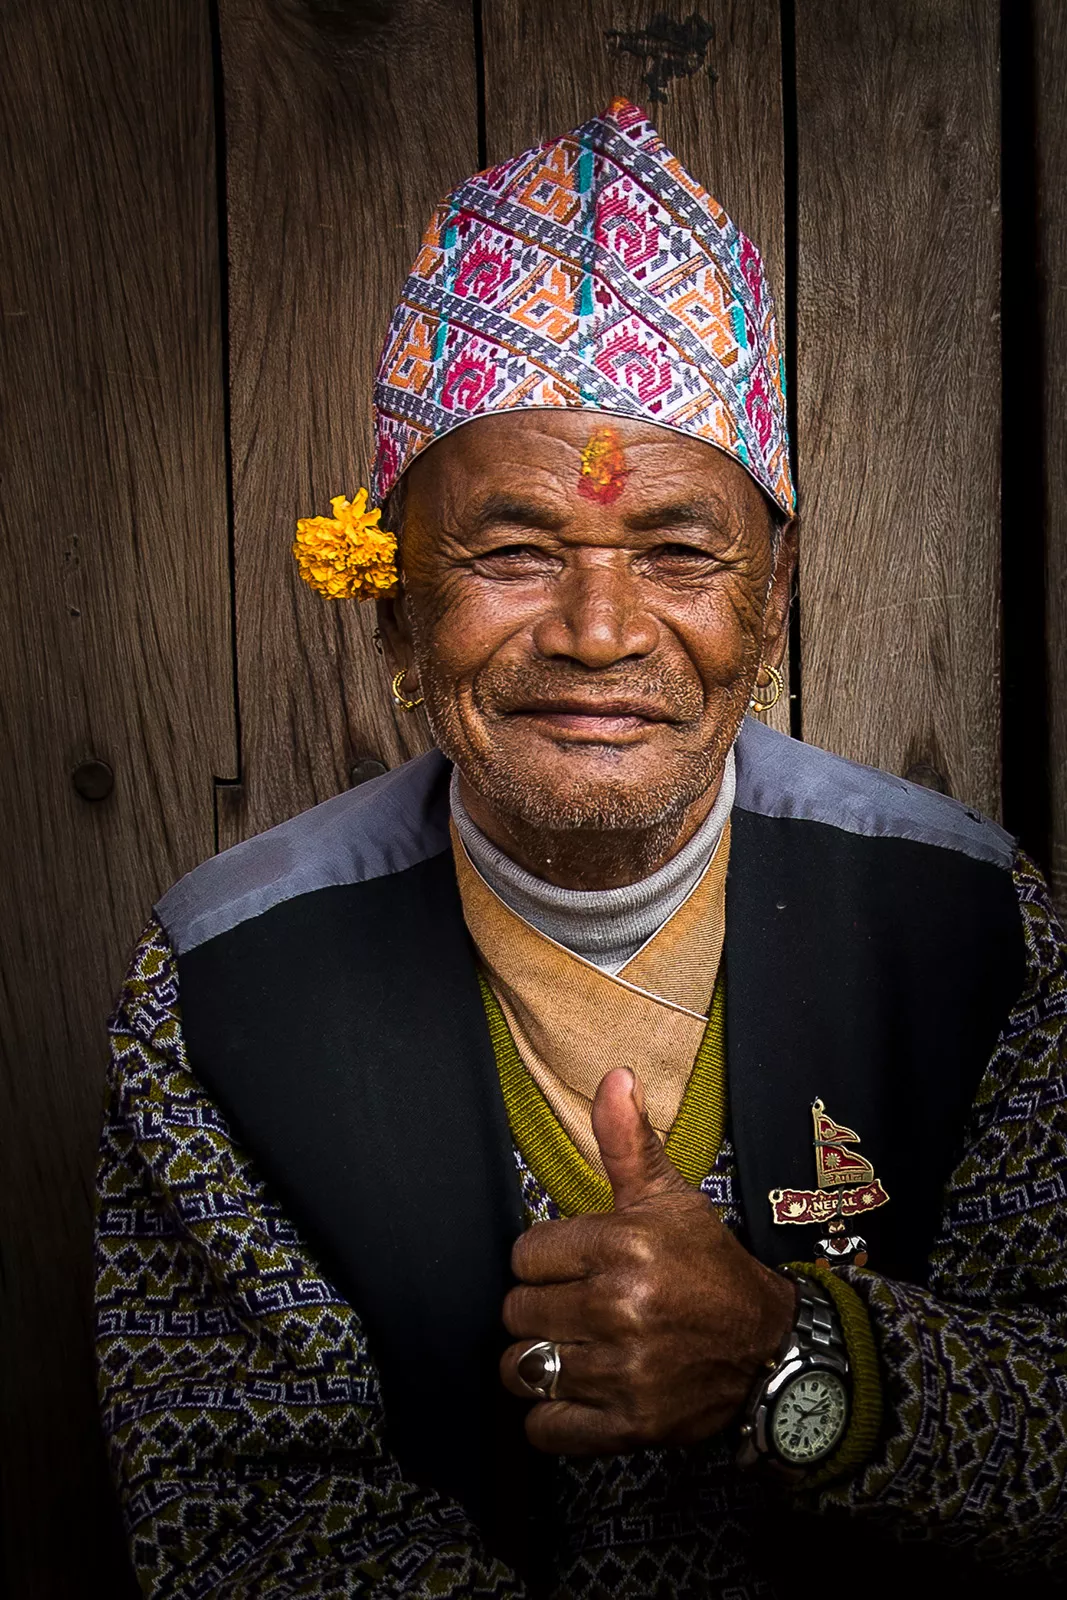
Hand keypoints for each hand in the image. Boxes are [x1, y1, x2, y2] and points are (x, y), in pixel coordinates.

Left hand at [500, 1068, 795, 1453]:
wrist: (768, 1348)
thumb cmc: (708, 1266)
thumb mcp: (671, 1198)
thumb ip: (628, 1140)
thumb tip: (614, 1075)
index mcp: (625, 1246)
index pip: (526, 1254)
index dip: (546, 1259)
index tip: (573, 1264)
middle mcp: (620, 1308)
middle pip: (518, 1310)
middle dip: (539, 1306)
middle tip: (574, 1304)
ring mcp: (623, 1371)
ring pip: (524, 1367)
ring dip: (539, 1360)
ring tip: (569, 1346)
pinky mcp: (628, 1424)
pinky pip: (546, 1427)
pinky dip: (550, 1415)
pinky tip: (573, 1391)